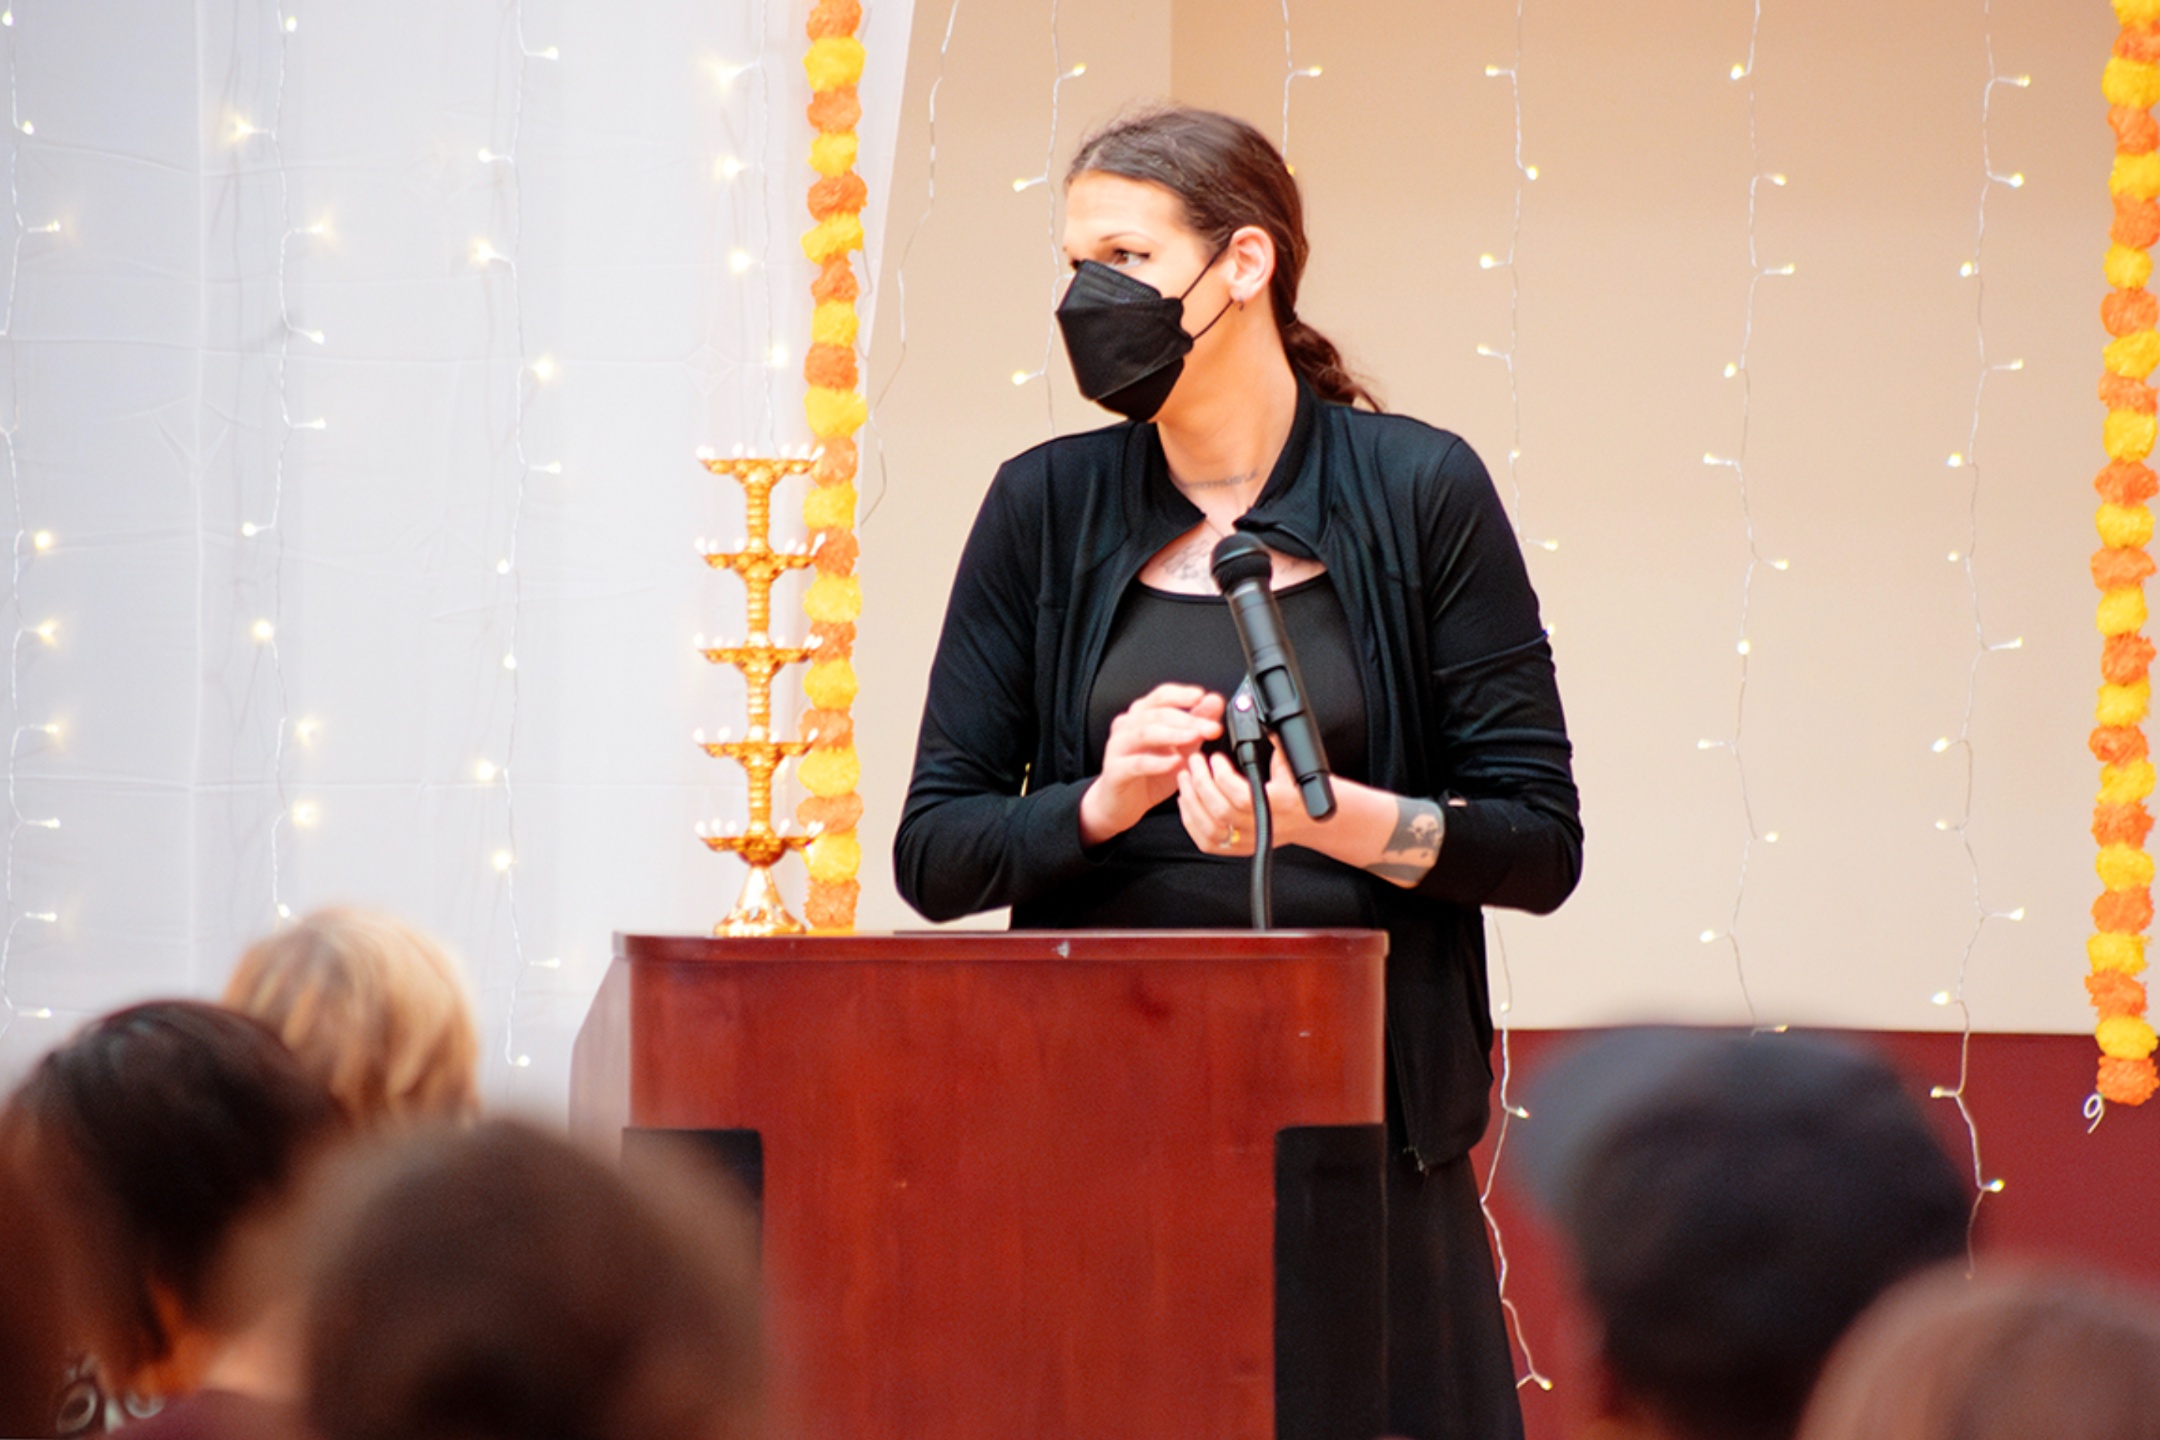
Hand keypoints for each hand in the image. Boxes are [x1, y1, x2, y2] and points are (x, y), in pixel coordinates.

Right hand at [1078, 684, 1224, 844]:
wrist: (1121, 804)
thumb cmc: (1149, 774)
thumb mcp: (1180, 747)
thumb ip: (1197, 723)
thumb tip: (1215, 701)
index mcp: (1142, 715)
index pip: (1162, 696)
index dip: (1182, 694)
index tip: (1202, 697)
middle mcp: (1127, 725)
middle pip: (1158, 714)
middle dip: (1188, 719)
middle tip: (1211, 727)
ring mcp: (1118, 746)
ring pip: (1146, 733)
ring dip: (1174, 735)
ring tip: (1194, 738)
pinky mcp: (1115, 769)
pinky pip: (1138, 763)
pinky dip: (1159, 762)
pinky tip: (1176, 763)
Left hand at [1176, 744, 1309, 855]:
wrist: (1315, 821)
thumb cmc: (1304, 791)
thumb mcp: (1296, 766)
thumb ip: (1278, 745)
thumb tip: (1261, 721)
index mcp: (1282, 804)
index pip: (1242, 796)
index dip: (1222, 777)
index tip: (1215, 758)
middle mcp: (1265, 826)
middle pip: (1221, 811)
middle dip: (1200, 783)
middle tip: (1194, 761)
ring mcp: (1252, 841)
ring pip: (1210, 828)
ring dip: (1191, 801)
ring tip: (1185, 777)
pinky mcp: (1240, 849)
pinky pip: (1208, 842)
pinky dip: (1192, 822)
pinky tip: (1187, 802)